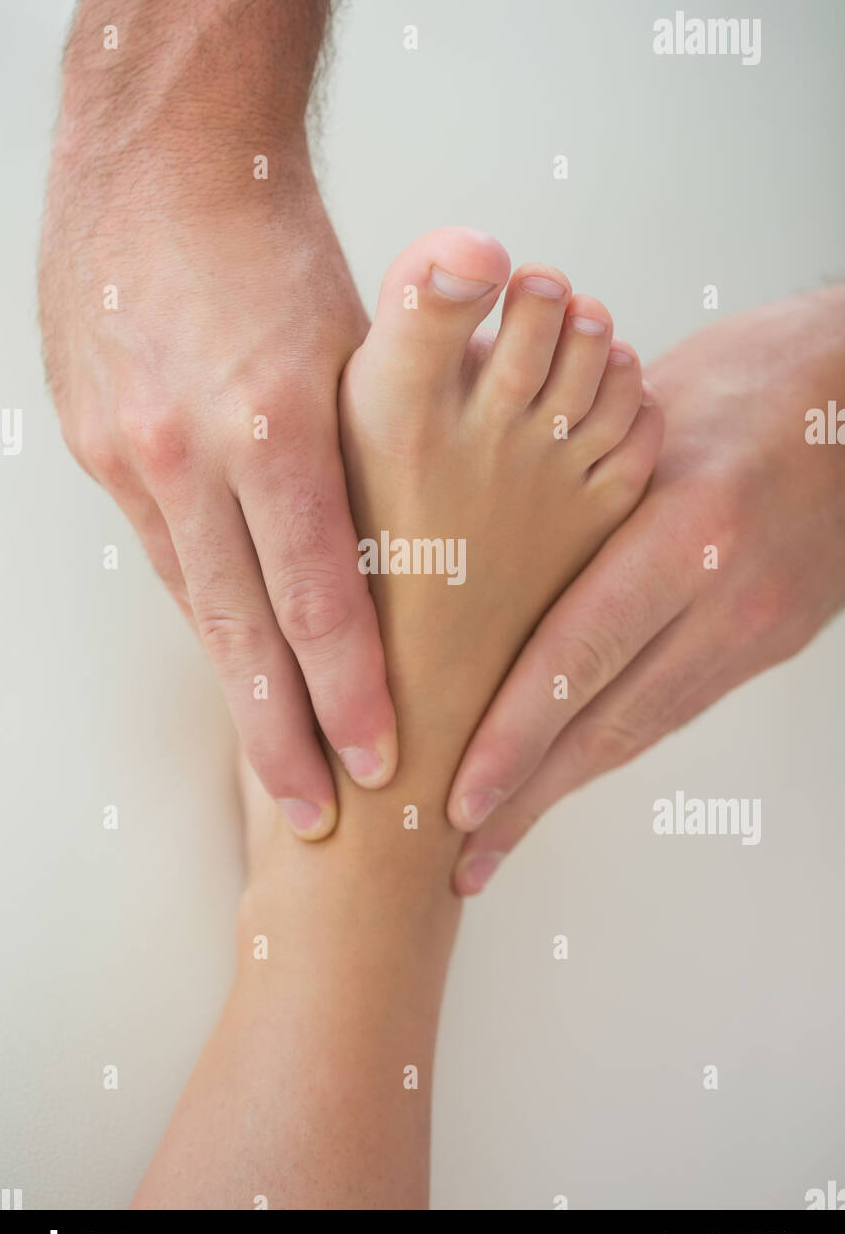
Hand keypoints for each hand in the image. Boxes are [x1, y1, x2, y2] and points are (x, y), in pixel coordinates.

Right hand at [40, 144, 395, 837]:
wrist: (154, 153)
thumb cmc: (278, 238)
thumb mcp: (349, 340)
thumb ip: (371, 445)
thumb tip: (402, 537)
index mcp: (266, 423)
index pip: (317, 591)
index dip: (347, 686)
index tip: (379, 760)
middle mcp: (185, 452)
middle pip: (241, 629)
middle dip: (279, 735)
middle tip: (313, 819)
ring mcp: (128, 453)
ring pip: (196, 596)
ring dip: (237, 681)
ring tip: (273, 756)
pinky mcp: (97, 443)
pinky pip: (163, 548)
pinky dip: (207, 602)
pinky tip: (233, 646)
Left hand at [448, 285, 844, 889]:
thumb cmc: (752, 374)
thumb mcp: (646, 412)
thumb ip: (571, 497)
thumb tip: (475, 561)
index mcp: (691, 528)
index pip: (581, 654)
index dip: (516, 738)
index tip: (459, 799)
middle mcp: (730, 595)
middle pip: (614, 722)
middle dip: (530, 797)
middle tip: (462, 859)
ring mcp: (760, 626)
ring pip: (648, 727)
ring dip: (569, 785)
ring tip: (501, 832)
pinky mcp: (773, 639)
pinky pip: (680, 703)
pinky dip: (617, 740)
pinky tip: (569, 764)